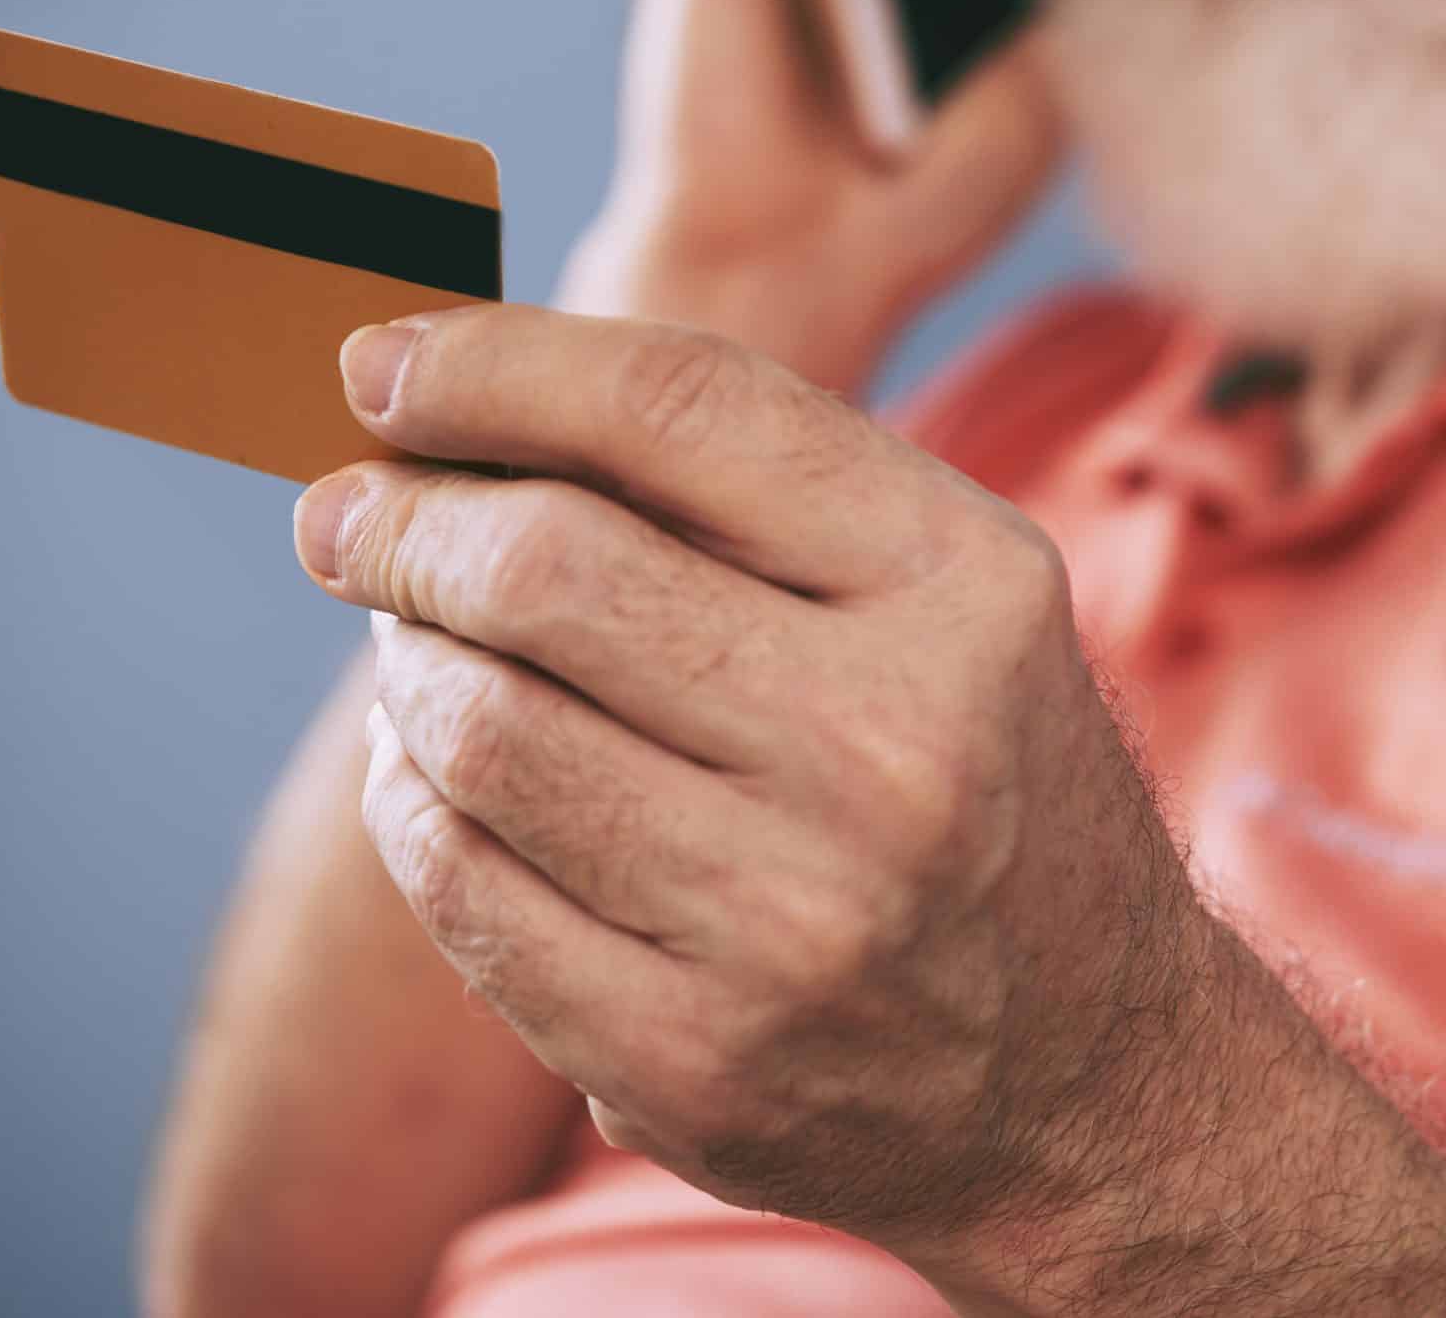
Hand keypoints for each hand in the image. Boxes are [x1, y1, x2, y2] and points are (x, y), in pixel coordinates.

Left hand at [291, 306, 1206, 1272]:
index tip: (384, 367)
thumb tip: (470, 404)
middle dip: (403, 525)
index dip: (495, 366)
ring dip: (405, 662)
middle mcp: (891, 748)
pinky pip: (462, 893)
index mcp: (964, 588)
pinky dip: (410, 807)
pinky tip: (434, 774)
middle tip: (352, 519)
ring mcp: (790, 921)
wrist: (1092, 1079)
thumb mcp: (955, 600)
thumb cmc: (986, 787)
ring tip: (417, 644)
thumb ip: (756, 489)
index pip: (679, 409)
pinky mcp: (693, 1063)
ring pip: (477, 732)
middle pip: (543, 567)